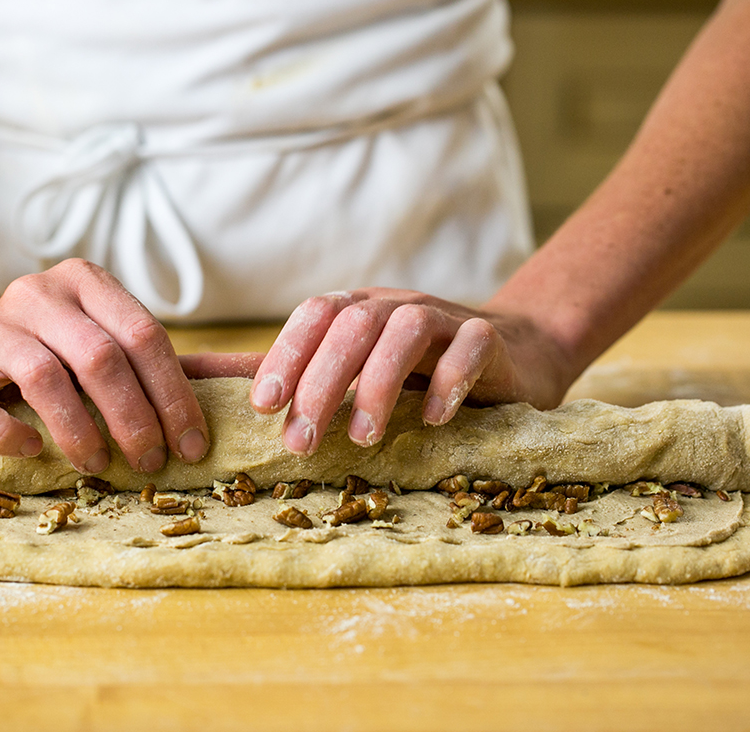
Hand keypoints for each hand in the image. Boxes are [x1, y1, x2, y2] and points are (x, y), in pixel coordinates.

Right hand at [0, 259, 210, 474]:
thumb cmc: (53, 352)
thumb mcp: (99, 339)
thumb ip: (141, 367)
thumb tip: (198, 429)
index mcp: (87, 281)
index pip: (144, 335)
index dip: (174, 395)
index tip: (192, 444)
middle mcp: (39, 294)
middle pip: (101, 357)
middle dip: (135, 418)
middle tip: (151, 462)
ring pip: (45, 377)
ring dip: (81, 431)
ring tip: (99, 464)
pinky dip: (8, 434)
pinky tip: (33, 449)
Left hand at [248, 288, 576, 454]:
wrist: (517, 356)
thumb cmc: (425, 372)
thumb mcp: (365, 371)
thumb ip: (311, 380)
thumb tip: (233, 396)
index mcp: (361, 309)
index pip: (316, 313)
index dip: (287, 354)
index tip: (265, 405)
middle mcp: (398, 307)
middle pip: (353, 326)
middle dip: (322, 384)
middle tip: (301, 443)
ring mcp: (447, 318)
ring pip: (408, 329)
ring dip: (379, 383)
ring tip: (363, 437)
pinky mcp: (490, 339)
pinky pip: (470, 348)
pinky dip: (449, 381)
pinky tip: (433, 419)